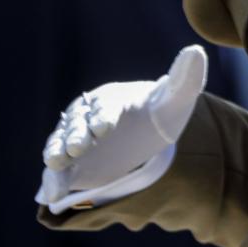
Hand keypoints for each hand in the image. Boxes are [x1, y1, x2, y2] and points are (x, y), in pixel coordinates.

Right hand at [34, 45, 206, 208]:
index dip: (103, 115)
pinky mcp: (71, 163)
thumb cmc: (158, 115)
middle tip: (76, 149)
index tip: (105, 128)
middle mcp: (87, 116)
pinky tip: (51, 196)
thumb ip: (184, 80)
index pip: (105, 105)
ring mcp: (75, 139)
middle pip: (79, 124)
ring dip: (57, 153)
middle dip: (76, 135)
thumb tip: (196, 50)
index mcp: (111, 99)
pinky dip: (53, 181)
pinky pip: (59, 171)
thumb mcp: (175, 100)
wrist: (142, 135)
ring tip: (55, 164)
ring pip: (62, 144)